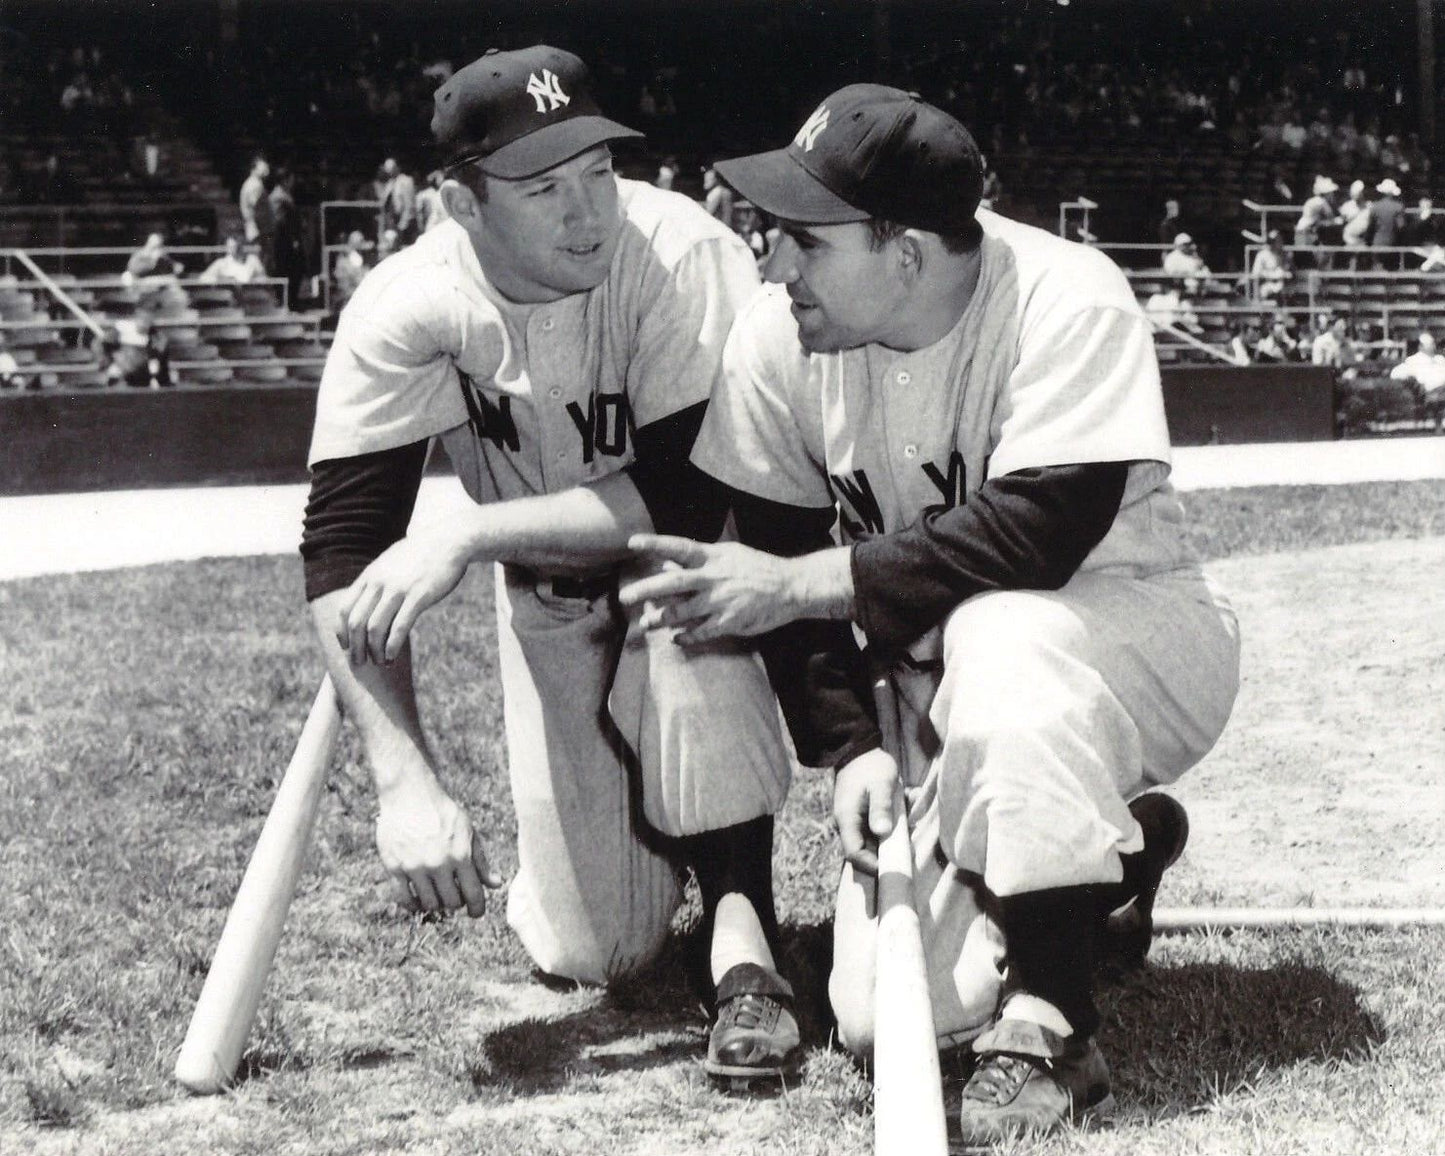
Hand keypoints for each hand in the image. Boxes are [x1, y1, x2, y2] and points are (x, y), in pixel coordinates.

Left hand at [334, 525, 470, 664]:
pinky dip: (392, 645)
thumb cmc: (420, 555)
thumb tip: (367, 598)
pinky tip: (392, 656)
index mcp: (370, 576)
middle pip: (357, 622)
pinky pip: (399, 626)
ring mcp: (398, 589)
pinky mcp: (418, 596)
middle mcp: (379, 583)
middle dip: (355, 647)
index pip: (345, 609)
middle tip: (359, 663)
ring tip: (380, 662)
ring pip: (375, 628)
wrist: (448, 542)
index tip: (347, 647)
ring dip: (374, 650)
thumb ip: (376, 580)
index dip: (342, 632)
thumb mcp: (390, 562)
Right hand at [375, 778, 501, 916]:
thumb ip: (481, 861)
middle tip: (455, 898)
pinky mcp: (395, 867)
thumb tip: (496, 884)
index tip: (476, 913)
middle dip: (457, 904)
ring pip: (429, 903)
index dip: (477, 909)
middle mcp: (438, 863)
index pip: (473, 894)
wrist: (409, 795)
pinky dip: (412, 905)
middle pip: (451, 902)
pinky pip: (404, 899)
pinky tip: (418, 899)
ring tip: (438, 896)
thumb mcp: (468, 832)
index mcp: (461, 854)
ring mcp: (415, 867)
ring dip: (436, 904)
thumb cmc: (442, 813)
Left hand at [618, 534, 803, 644]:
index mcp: (714, 557)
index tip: (632, 542)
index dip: (655, 544)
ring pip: (684, 612)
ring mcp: (722, 601)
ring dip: (661, 619)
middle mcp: (715, 577)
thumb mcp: (730, 555)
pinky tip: (677, 639)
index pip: (679, 547)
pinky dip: (687, 637)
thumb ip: (699, 559)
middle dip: (648, 590)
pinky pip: (702, 632)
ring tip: (645, 624)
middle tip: (625, 597)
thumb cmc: (758, 568)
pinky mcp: (731, 621)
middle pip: (674, 584)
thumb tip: (668, 563)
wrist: (791, 586)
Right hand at [833, 747, 899, 876]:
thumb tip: (882, 832)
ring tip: (911, 821)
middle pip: (864, 851)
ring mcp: (856, 820)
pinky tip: (908, 802)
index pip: (853, 853)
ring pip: (874, 839)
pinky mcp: (864, 815)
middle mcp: (849, 824)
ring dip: (893, 836)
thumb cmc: (871, 766)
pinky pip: (879, 826)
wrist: (860, 749)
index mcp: (847, 819)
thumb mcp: (880, 784)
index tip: (891, 866)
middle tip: (907, 848)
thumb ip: (880, 807)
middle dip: (886, 853)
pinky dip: (893, 822)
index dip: (870, 865)